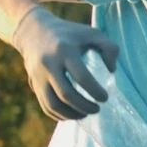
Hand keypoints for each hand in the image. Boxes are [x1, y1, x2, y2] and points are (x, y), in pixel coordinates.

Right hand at [11, 6, 119, 120]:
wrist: (33, 31)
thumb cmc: (70, 33)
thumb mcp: (92, 33)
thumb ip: (109, 48)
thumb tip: (112, 70)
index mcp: (65, 51)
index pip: (82, 77)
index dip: (95, 91)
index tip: (105, 97)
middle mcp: (49, 64)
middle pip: (66, 94)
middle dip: (85, 106)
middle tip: (97, 108)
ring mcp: (39, 76)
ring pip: (53, 104)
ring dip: (72, 114)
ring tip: (85, 113)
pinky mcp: (34, 84)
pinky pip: (45, 106)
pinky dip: (59, 115)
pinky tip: (72, 114)